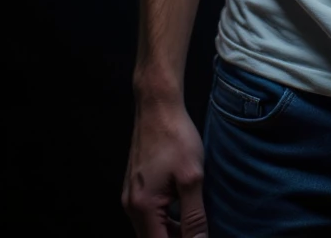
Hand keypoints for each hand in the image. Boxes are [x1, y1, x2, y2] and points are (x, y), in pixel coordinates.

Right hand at [122, 92, 208, 236]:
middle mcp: (131, 206)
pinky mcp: (135, 187)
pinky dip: (166, 220)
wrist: (158, 106)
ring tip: (195, 225)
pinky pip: (149, 215)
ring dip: (172, 232)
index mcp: (143, 208)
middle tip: (200, 232)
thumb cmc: (175, 137)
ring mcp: (130, 196)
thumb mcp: (192, 178)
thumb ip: (194, 216)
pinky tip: (183, 211)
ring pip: (151, 230)